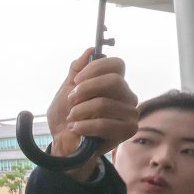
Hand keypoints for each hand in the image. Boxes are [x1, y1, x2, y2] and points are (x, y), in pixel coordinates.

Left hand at [46, 49, 137, 178]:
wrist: (64, 142)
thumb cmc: (68, 116)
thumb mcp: (66, 89)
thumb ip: (77, 69)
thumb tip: (90, 50)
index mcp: (115, 83)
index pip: (117, 64)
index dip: (95, 69)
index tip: (76, 81)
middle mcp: (127, 96)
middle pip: (114, 81)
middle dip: (86, 90)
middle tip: (71, 100)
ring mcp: (130, 113)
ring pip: (105, 104)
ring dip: (81, 111)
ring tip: (72, 118)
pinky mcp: (127, 131)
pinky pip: (105, 124)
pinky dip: (85, 126)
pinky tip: (76, 129)